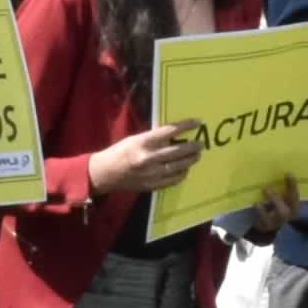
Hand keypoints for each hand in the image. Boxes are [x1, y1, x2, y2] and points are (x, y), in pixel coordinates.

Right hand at [91, 120, 205, 197]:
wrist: (105, 173)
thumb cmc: (119, 152)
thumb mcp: (135, 139)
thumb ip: (154, 138)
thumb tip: (174, 136)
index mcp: (143, 142)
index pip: (170, 131)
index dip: (186, 126)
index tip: (198, 122)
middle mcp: (149, 158)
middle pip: (178, 150)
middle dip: (193, 147)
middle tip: (201, 143)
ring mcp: (151, 173)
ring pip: (179, 166)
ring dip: (190, 160)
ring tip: (197, 155)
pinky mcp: (152, 185)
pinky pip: (173, 180)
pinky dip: (182, 174)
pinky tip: (185, 169)